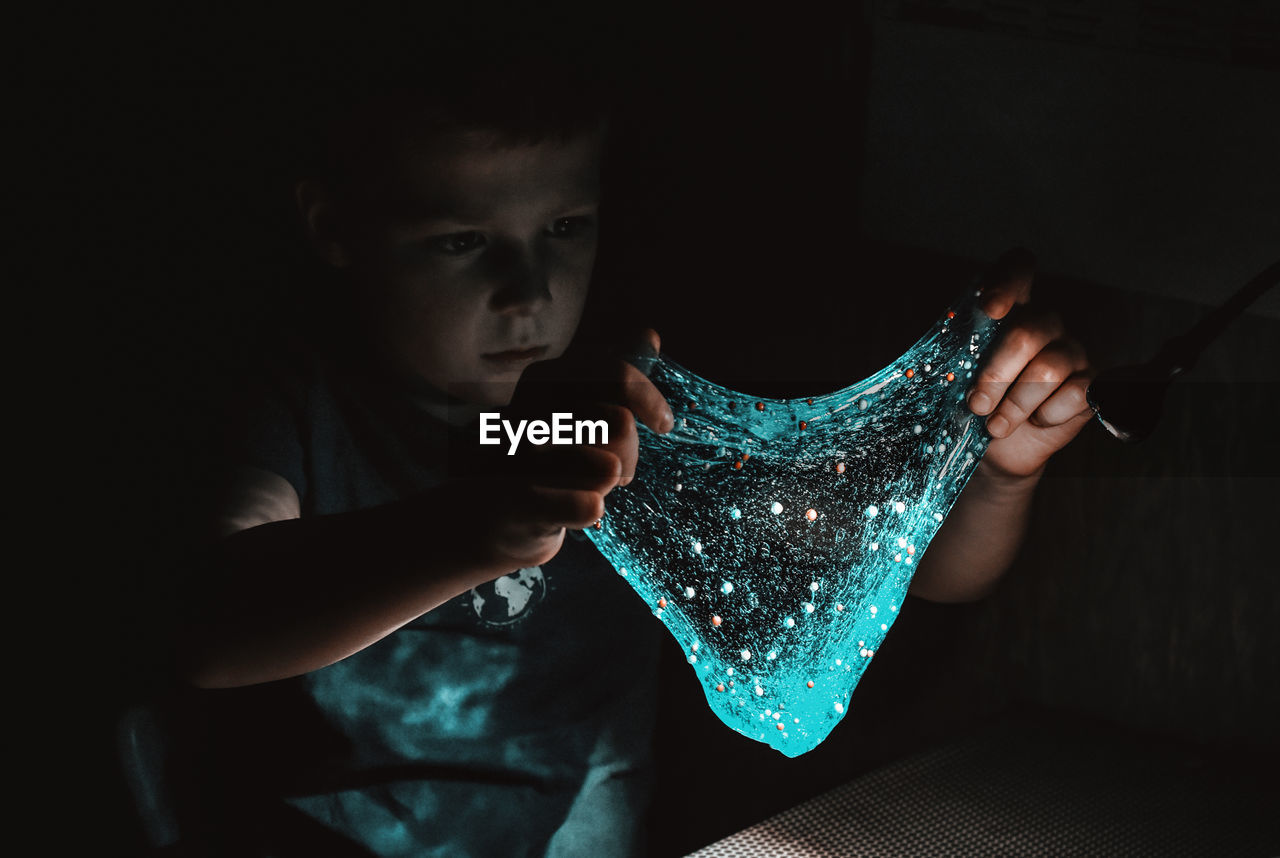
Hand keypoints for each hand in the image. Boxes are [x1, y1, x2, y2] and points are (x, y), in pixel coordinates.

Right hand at [470, 328, 673, 569]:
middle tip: (617, 467)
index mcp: (542, 378)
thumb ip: (611, 374)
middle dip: (630, 450)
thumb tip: (650, 335)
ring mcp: (518, 455)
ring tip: (595, 484)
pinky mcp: (517, 502)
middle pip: (620, 422)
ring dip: (611, 478)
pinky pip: (584, 502)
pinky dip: (591, 507)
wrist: (493, 509)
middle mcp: (527, 408)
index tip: (664, 424)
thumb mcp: (575, 405)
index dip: (649, 398)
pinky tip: (591, 508)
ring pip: (607, 465)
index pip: (615, 372)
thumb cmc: (547, 450)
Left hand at [967, 249, 1094, 480]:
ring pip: (1048, 369)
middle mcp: (1045, 323)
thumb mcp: (957, 377)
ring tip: (995, 426)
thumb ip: (954, 355)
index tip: (989, 308)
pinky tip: (1035, 421)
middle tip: (976, 404)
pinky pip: (1075, 393)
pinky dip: (1046, 415)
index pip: (1018, 268)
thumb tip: (937, 359)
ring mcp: (1072, 351)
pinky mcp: (1090, 383)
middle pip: (1027, 332)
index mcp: (1010, 310)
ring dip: (1015, 404)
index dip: (1008, 280)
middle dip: (996, 375)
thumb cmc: (976, 404)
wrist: (998, 450)